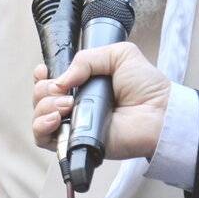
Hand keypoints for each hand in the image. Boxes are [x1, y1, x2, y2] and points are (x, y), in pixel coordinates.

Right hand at [31, 42, 170, 160]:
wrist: (159, 114)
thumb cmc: (146, 86)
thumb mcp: (119, 55)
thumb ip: (86, 58)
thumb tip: (61, 79)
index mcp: (83, 82)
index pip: (50, 80)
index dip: (42, 75)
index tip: (44, 71)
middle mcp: (75, 103)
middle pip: (40, 96)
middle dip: (43, 90)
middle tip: (64, 90)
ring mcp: (74, 123)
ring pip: (39, 116)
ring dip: (44, 107)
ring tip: (66, 105)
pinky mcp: (76, 143)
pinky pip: (45, 140)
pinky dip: (42, 128)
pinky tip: (56, 119)